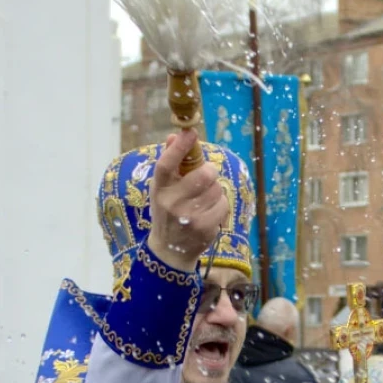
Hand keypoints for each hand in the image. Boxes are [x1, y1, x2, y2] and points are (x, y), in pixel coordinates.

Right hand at [148, 129, 229, 271]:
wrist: (170, 250)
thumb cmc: (168, 212)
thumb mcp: (163, 189)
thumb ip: (170, 162)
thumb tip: (174, 135)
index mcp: (159, 189)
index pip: (166, 164)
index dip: (179, 147)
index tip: (190, 132)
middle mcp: (171, 203)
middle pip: (203, 175)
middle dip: (210, 171)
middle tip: (207, 175)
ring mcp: (188, 217)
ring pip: (216, 189)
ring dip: (215, 190)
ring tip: (205, 198)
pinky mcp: (204, 228)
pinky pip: (223, 205)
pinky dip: (220, 205)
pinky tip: (210, 212)